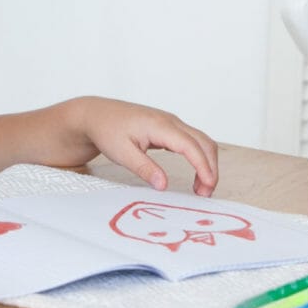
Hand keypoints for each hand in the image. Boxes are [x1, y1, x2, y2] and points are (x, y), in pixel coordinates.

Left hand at [73, 98, 220, 195]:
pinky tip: (196, 174)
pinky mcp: (169, 128)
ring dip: (206, 163)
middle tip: (205, 193)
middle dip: (210, 168)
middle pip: (203, 142)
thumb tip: (164, 185)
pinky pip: (192, 141)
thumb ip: (144, 169)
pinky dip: (199, 157)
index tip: (208, 186)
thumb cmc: (107, 130)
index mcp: (160, 125)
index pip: (191, 146)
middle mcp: (170, 121)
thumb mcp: (122, 153)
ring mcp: (171, 123)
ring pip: (201, 141)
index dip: (203, 166)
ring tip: (201, 188)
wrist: (97, 114)